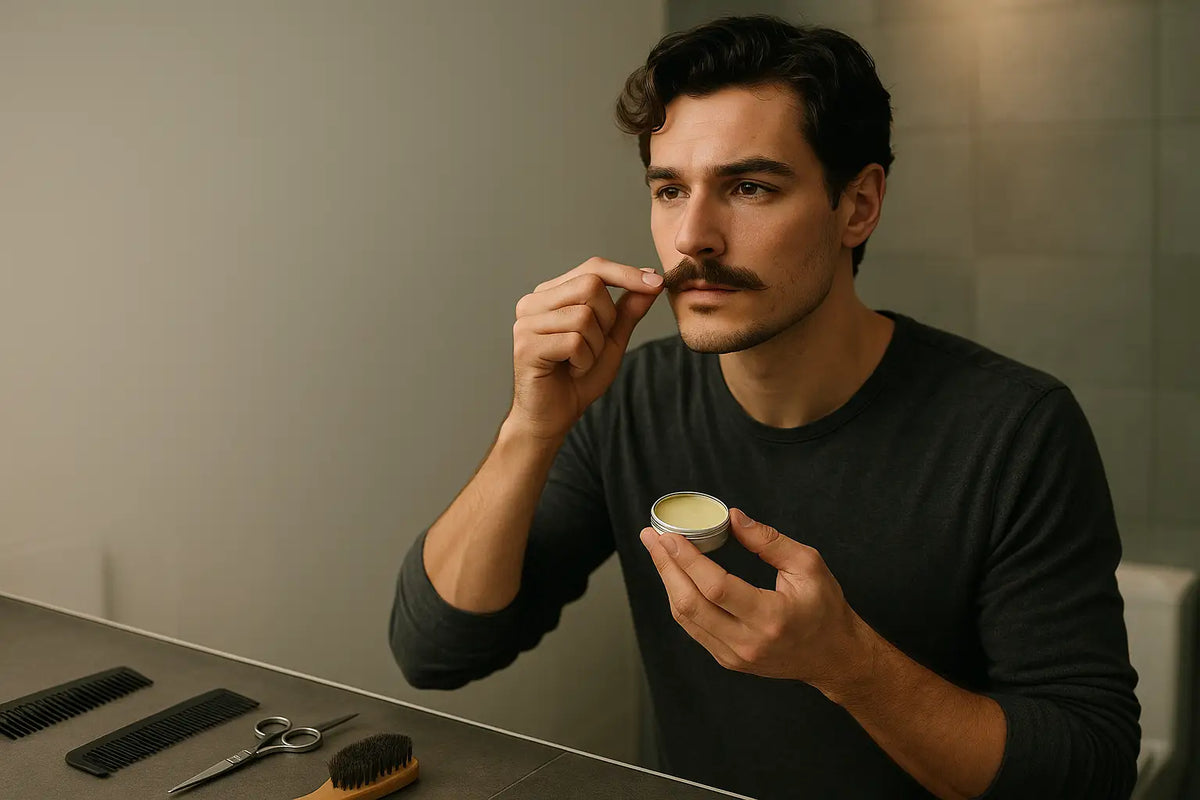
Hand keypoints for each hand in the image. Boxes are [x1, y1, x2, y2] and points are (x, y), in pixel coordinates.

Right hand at [508, 257, 663, 440]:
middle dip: (607, 319)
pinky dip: (584, 362)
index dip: (626, 274)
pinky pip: (574, 342)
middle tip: (594, 346)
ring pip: (584, 316)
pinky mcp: (526, 345)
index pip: (592, 268)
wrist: (553, 417)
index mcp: (551, 294)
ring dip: (595, 347)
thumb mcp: (611, 340)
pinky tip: (571, 371)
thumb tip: (651, 278)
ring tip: (580, 362)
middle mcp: (533, 302)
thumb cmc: (578, 378)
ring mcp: (526, 323)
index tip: (657, 283)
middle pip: (590, 286)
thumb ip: (627, 311)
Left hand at [639, 507, 875, 696]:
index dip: (688, 560)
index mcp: (772, 617)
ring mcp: (735, 655)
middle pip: (691, 604)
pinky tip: (675, 576)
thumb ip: (769, 541)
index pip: (716, 587)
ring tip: (658, 552)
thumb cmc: (825, 609)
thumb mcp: (808, 565)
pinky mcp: (728, 659)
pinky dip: (680, 599)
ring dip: (668, 582)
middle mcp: (748, 642)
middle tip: (652, 538)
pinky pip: (693, 628)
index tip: (670, 536)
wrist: (833, 656)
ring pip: (686, 618)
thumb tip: (733, 518)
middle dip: (666, 567)